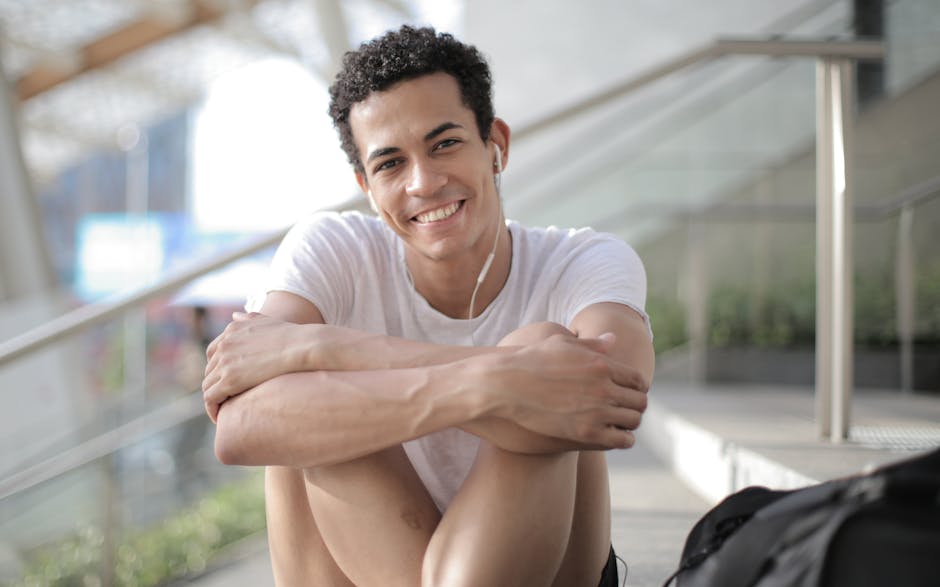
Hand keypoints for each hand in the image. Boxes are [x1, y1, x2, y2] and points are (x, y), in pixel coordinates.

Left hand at [203, 312, 312, 421]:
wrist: (304, 347)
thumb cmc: (293, 336)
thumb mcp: (267, 320)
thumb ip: (249, 318)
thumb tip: (235, 315)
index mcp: (232, 330)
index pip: (213, 352)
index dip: (218, 368)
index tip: (228, 381)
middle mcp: (224, 344)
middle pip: (210, 370)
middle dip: (217, 385)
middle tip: (227, 400)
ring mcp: (225, 362)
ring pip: (208, 386)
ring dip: (215, 399)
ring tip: (225, 412)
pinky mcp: (229, 380)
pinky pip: (210, 398)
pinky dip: (212, 409)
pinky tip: (221, 418)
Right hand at [486, 333, 648, 448]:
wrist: (506, 385)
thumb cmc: (532, 361)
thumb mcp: (563, 345)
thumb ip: (593, 344)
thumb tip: (614, 338)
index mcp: (602, 365)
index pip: (638, 380)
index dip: (637, 388)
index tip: (628, 393)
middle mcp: (604, 388)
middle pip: (640, 402)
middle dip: (635, 406)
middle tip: (625, 410)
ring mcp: (597, 411)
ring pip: (633, 422)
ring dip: (629, 423)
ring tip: (619, 423)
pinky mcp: (586, 432)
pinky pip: (621, 441)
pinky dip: (622, 439)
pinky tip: (612, 435)